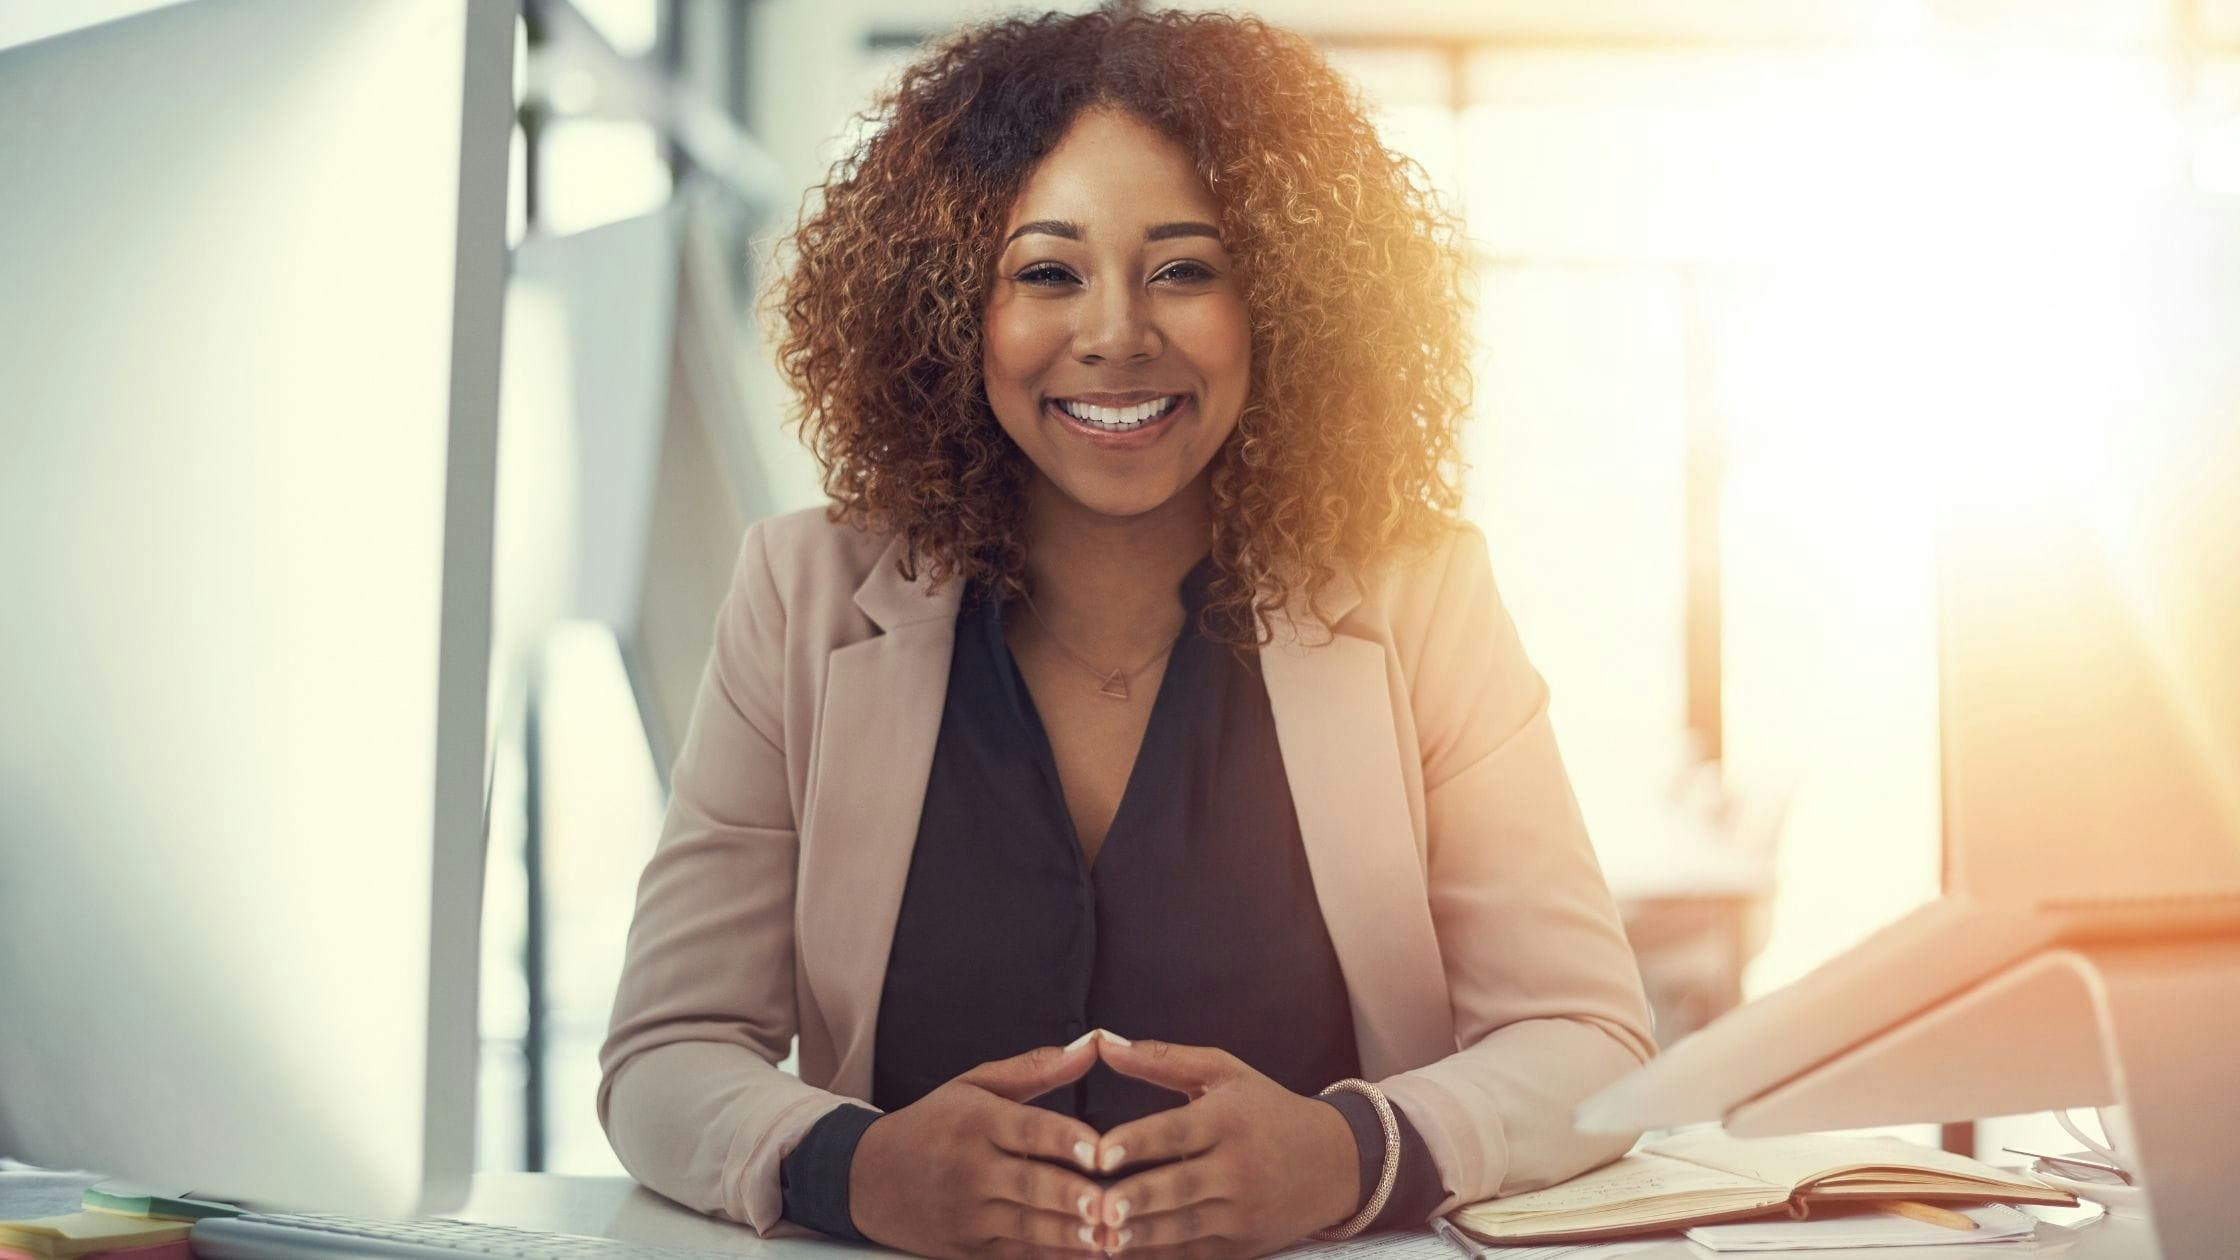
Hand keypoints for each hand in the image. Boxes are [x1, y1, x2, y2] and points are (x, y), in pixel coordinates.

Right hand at [850, 1034, 1113, 1258]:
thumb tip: (1092, 1045)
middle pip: (1028, 1183)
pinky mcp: (967, 1250)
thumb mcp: (974, 1086)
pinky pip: (1015, 1256)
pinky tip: (1084, 1255)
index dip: (1061, 1138)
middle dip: (1069, 1196)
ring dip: (1068, 1234)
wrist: (867, 1179)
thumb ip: (1035, 1068)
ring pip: (1026, 1227)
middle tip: (1109, 1203)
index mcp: (976, 1122)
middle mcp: (971, 1170)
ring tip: (1108, 1237)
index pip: (1025, 1129)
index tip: (1097, 1148)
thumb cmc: (934, 1124)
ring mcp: (967, 1215)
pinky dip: (1050, 1258)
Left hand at [1089, 1037, 1359, 1258]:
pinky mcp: (1244, 1245)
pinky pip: (1196, 1255)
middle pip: (1181, 1185)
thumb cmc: (1267, 1109)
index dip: (1138, 1142)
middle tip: (1098, 1205)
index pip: (1178, 1132)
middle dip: (1139, 1198)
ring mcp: (1243, 1212)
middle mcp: (1239, 1168)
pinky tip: (1127, 1253)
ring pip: (1186, 1227)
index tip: (1099, 1153)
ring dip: (1143, 1234)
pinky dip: (1161, 1256)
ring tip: (1104, 1236)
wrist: (1334, 1163)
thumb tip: (1103, 1042)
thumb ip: (1161, 1059)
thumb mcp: (1224, 1073)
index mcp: (1229, 1119)